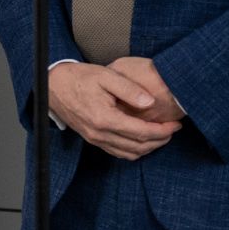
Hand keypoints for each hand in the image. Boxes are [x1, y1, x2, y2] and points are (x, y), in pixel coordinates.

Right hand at [45, 61, 181, 159]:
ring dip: (148, 148)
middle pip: (139, 146)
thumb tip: (150, 102)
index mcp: (105, 118)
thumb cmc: (78, 78)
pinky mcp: (92, 139)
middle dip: (160, 140)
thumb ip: (129, 89)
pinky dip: (134, 150)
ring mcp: (95, 139)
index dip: (162, 131)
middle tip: (172, 130)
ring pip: (130, 153)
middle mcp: (100, 133)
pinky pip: (118, 152)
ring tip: (160, 135)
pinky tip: (141, 140)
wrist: (53, 85)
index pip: (142, 132)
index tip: (175, 124)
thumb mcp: (106, 76)